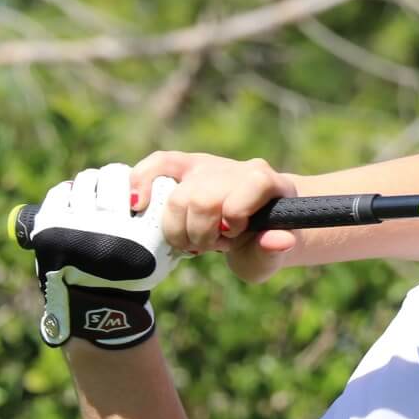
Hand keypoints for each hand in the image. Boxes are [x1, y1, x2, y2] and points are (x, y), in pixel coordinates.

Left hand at [31, 165, 181, 348]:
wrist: (92, 307)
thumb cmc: (133, 275)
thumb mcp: (164, 256)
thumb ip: (173, 225)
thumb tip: (177, 187)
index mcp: (144, 239)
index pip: (158, 184)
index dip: (155, 184)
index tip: (150, 192)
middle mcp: (111, 231)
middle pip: (117, 174)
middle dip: (121, 179)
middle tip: (120, 189)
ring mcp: (77, 227)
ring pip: (89, 179)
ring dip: (95, 184)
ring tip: (97, 196)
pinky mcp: (50, 227)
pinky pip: (61, 191)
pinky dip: (69, 193)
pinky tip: (76, 203)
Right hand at [129, 150, 300, 284]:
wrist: (257, 228)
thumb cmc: (262, 244)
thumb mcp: (272, 255)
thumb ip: (273, 250)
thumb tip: (280, 241)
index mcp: (267, 182)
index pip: (248, 187)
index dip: (236, 219)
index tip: (236, 236)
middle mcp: (237, 169)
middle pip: (202, 199)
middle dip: (202, 233)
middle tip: (214, 245)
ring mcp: (210, 165)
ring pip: (177, 197)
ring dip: (179, 230)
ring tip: (195, 241)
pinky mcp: (186, 167)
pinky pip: (159, 162)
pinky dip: (143, 182)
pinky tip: (138, 205)